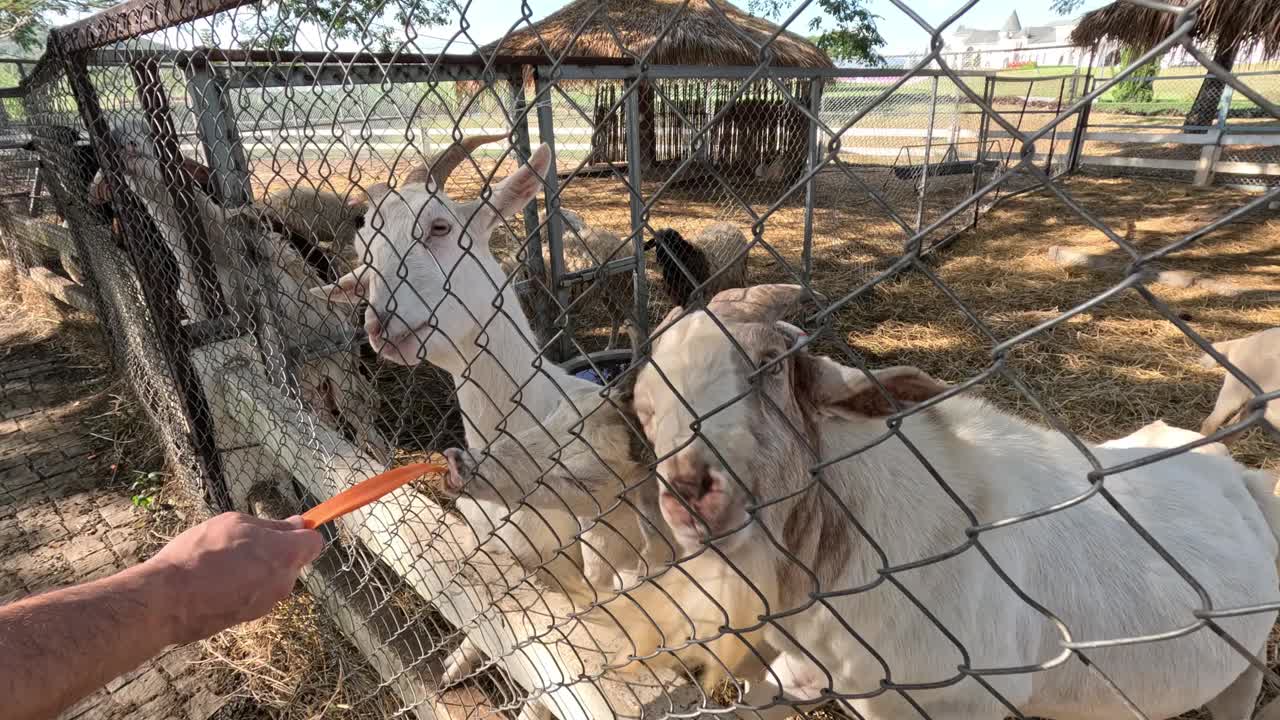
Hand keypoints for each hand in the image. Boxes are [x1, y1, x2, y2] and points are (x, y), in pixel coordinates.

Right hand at [142, 512, 323, 643]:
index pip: (314, 542)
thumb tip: (297, 524)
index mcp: (286, 555)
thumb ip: (272, 526)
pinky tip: (216, 581)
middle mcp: (284, 583)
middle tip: (243, 542)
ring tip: (224, 563)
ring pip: (271, 579)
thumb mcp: (236, 523)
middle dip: (276, 551)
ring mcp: (266, 604)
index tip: (285, 527)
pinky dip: (242, 587)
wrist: (169, 600)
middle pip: (292, 561)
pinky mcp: (248, 618)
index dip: (302, 532)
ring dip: (257, 570)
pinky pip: (254, 595)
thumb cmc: (202, 553)